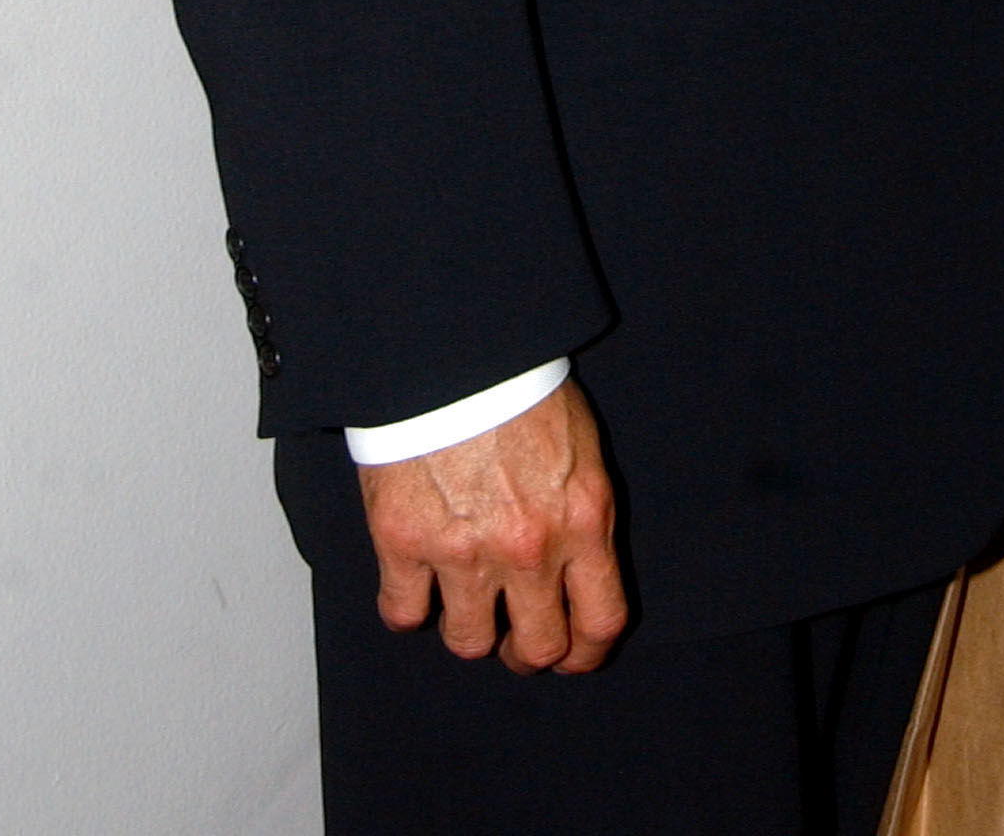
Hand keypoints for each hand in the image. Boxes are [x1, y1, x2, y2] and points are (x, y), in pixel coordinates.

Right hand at [357, 376, 626, 673]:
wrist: (455, 350)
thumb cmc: (521, 387)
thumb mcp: (582, 448)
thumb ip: (582, 514)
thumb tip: (579, 566)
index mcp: (583, 519)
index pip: (600, 621)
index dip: (586, 652)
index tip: (574, 654)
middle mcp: (529, 548)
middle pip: (537, 648)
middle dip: (528, 650)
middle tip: (516, 635)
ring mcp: (464, 552)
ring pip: (469, 642)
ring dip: (469, 628)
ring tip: (465, 601)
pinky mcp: (405, 543)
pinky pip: (403, 613)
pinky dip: (408, 606)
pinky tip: (416, 581)